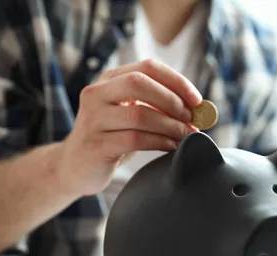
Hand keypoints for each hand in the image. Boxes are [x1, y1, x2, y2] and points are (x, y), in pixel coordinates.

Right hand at [56, 58, 201, 196]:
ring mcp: (93, 119)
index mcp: (110, 80)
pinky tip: (172, 147)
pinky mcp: (96, 145)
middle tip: (190, 118)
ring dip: (170, 125)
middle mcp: (97, 93)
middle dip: (172, 100)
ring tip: (186, 135)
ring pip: (139, 114)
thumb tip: (200, 109)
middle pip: (139, 83)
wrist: (76, 167)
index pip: (148, 67)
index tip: (198, 100)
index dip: (177, 81)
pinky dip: (160, 142)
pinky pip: (135, 139)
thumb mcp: (134, 115)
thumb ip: (159, 107)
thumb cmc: (113, 138)